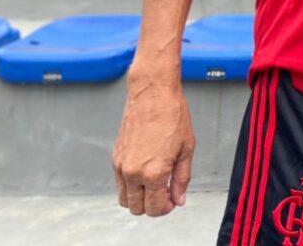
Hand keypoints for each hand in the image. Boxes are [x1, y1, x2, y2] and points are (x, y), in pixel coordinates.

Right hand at [113, 81, 195, 215]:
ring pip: (124, 199)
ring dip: (139, 198)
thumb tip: (178, 199)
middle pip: (137, 208)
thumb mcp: (187, 149)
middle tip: (166, 193)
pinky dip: (131, 185)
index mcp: (153, 173)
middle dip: (152, 206)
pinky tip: (146, 172)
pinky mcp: (115, 157)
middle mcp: (133, 172)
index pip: (155, 208)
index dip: (166, 208)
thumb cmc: (172, 115)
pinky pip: (120, 183)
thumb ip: (182, 178)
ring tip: (156, 183)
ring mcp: (121, 165)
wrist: (153, 94)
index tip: (173, 200)